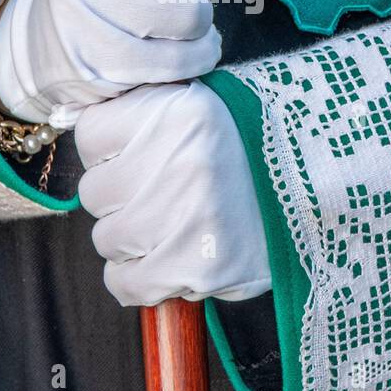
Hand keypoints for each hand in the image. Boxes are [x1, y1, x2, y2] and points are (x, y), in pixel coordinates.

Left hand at [75, 81, 271, 306]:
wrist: (319, 196)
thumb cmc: (250, 151)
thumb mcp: (201, 108)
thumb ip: (144, 113)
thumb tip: (71, 125)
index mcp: (179, 110)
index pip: (91, 134)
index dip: (112, 150)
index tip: (139, 155)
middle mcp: (179, 159)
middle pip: (95, 190)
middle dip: (122, 197)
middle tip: (163, 194)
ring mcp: (186, 216)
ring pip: (107, 237)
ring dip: (132, 238)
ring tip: (175, 225)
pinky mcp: (196, 268)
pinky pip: (124, 282)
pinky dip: (137, 279)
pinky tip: (166, 260)